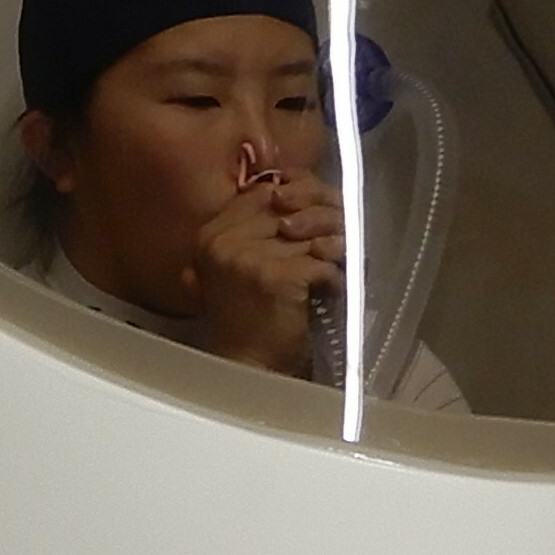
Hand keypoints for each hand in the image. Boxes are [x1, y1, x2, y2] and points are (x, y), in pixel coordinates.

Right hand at [189, 166, 344, 374]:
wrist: (248, 366)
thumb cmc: (250, 318)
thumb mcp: (242, 266)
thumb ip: (259, 230)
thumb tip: (294, 188)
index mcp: (212, 233)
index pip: (263, 190)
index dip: (299, 191)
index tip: (322, 205)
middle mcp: (224, 241)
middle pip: (290, 206)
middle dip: (325, 217)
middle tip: (343, 237)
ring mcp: (247, 258)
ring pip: (311, 234)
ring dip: (335, 249)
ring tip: (342, 264)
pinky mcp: (275, 277)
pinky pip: (320, 261)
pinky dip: (334, 276)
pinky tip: (334, 288)